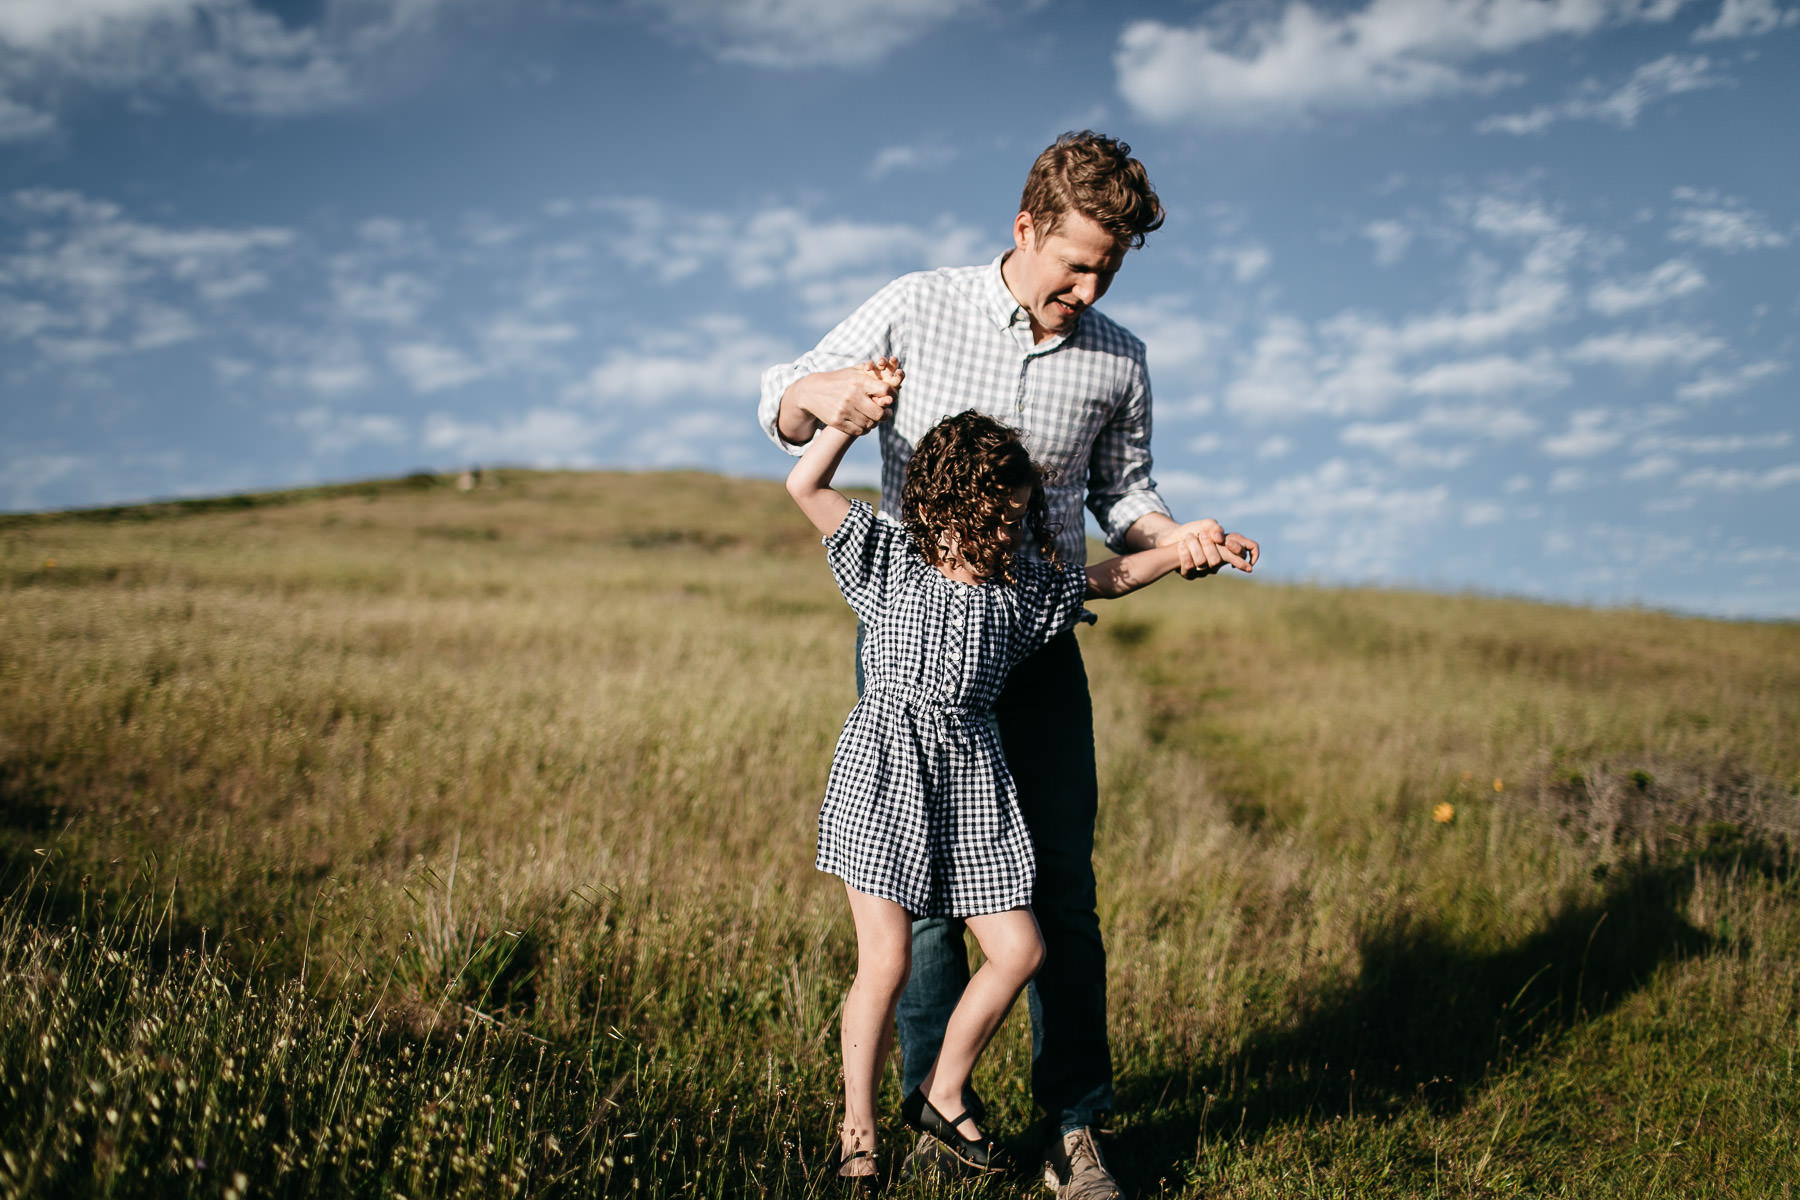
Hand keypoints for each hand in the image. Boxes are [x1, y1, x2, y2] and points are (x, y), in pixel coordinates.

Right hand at [783, 359, 900, 439]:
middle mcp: (852, 396)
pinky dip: (864, 429)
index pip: (885, 391)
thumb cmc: (837, 380)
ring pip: (870, 424)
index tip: (891, 398)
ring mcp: (844, 410)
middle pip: (880, 413)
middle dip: (886, 414)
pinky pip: (858, 431)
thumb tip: (890, 373)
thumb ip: (871, 372)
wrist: (810, 391)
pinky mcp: (837, 422)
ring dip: (874, 423)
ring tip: (874, 418)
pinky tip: (864, 423)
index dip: (893, 396)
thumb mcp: (852, 371)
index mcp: (858, 382)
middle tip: (886, 413)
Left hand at [1159, 519, 1257, 577]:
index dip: (1240, 551)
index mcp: (1228, 549)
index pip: (1248, 551)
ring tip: (1189, 536)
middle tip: (1201, 534)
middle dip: (1209, 546)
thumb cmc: (1194, 530)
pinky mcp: (1189, 573)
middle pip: (1219, 561)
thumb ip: (1215, 528)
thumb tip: (1219, 539)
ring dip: (1194, 547)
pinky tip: (1181, 545)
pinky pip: (1189, 569)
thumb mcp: (1206, 524)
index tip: (1228, 544)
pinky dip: (1184, 554)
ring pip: (1203, 564)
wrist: (1172, 538)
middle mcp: (1218, 562)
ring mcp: (1204, 570)